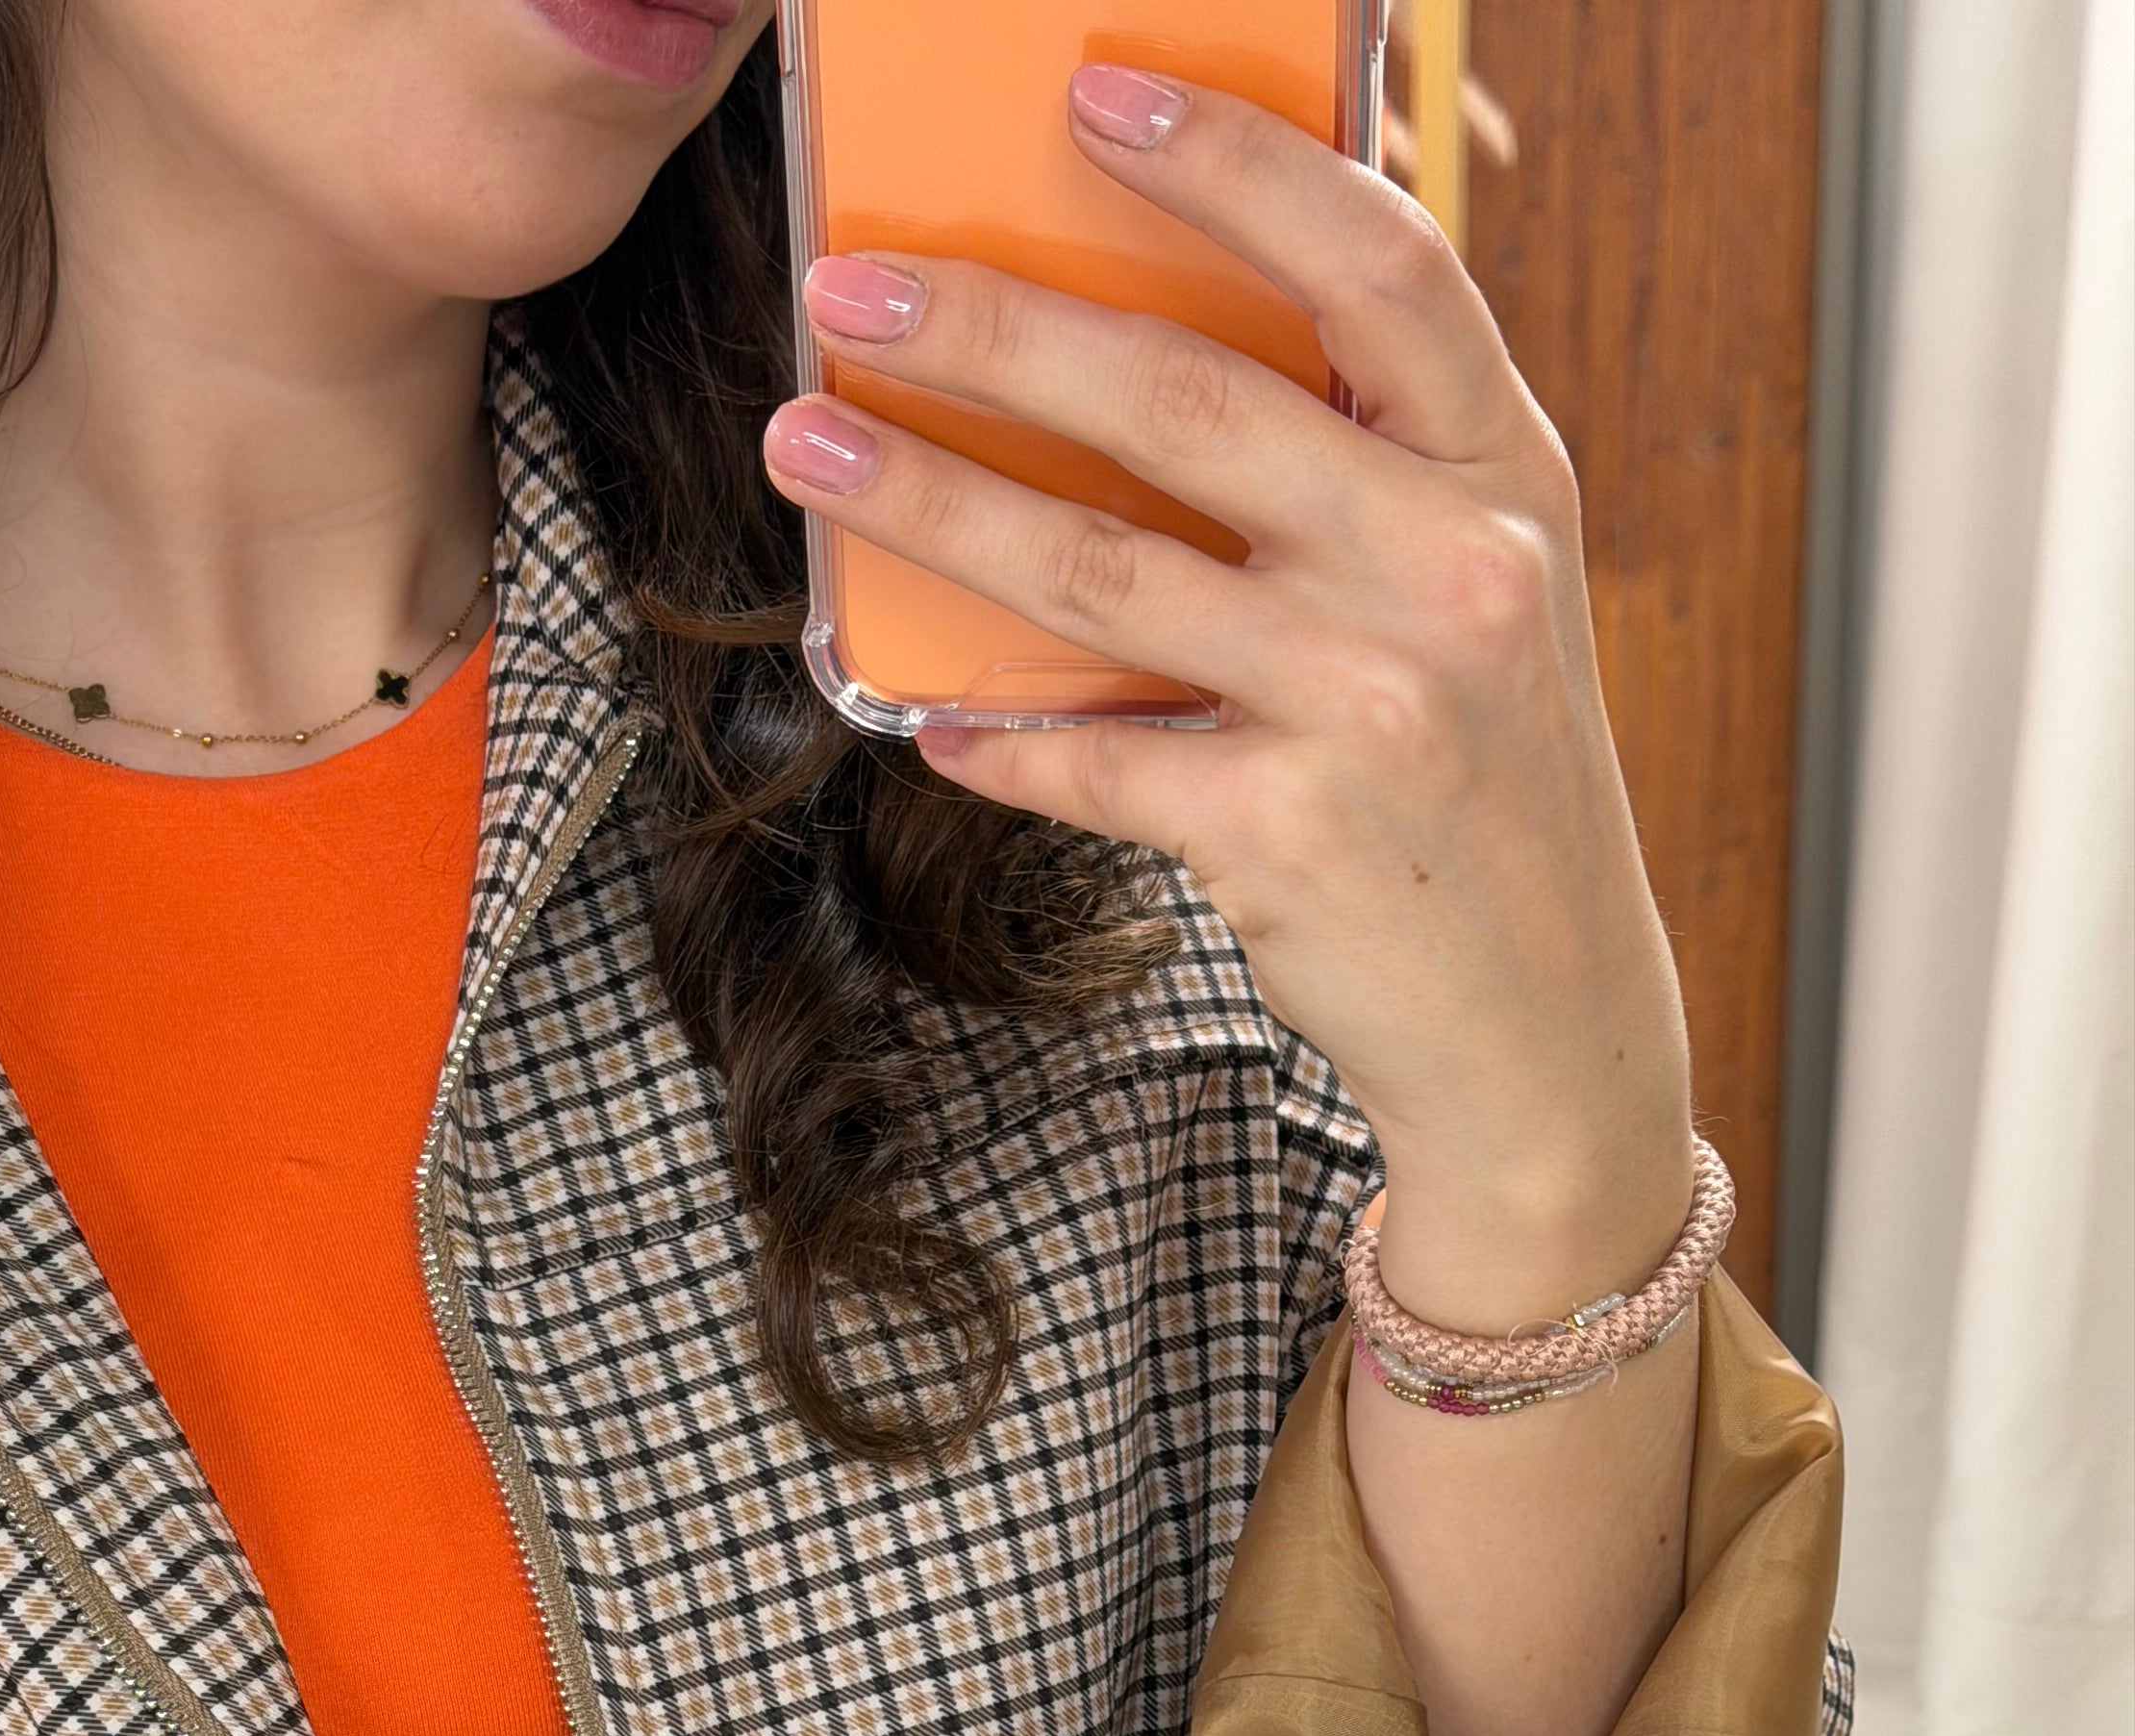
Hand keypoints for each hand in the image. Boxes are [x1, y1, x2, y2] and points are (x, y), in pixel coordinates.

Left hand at [767, 66, 1697, 1339]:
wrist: (1543, 1022)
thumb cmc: (1478, 777)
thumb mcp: (1479, 585)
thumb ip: (1365, 460)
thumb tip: (1157, 333)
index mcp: (1503, 468)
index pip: (1375, 264)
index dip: (1234, 164)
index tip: (1092, 94)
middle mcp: (1451, 569)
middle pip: (1188, 401)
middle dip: (997, 328)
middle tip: (851, 286)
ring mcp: (1371, 705)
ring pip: (1102, 573)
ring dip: (931, 502)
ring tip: (811, 444)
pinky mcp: (1287, 835)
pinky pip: (1095, 759)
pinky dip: (997, 735)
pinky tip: (921, 711)